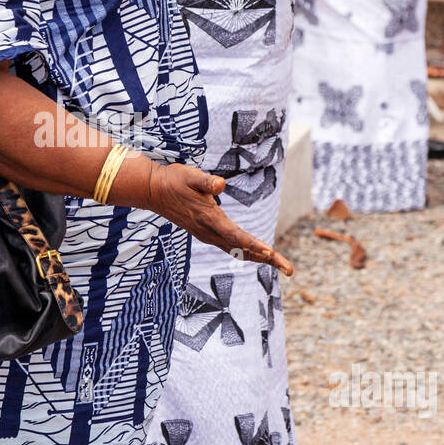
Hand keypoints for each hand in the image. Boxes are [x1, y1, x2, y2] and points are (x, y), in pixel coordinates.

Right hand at [150, 164, 293, 273]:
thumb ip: (206, 181)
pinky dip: (246, 252)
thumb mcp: (190, 175)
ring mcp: (206, 235)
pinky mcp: (206, 233)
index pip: (235, 235)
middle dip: (267, 259)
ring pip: (237, 251)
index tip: (270, 252)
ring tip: (281, 265)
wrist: (153, 191)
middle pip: (242, 249)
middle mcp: (208, 232)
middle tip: (289, 269)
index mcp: (208, 219)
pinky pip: (230, 247)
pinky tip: (256, 254)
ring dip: (259, 258)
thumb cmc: (174, 180)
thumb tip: (221, 183)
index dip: (253, 244)